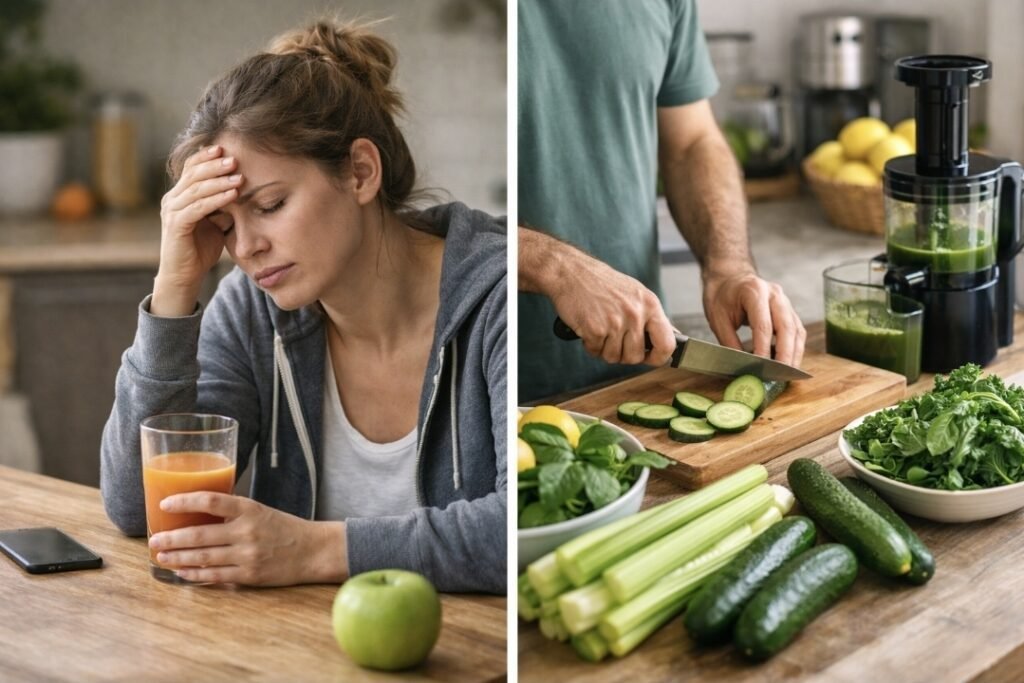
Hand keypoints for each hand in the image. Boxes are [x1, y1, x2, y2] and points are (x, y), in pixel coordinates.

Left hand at [148, 492, 345, 585]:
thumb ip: (232, 512)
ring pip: (203, 557)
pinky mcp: (249, 575)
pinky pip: (215, 575)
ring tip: (161, 557)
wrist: (312, 550)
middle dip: (172, 538)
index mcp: (249, 509)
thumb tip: (196, 513)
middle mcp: (246, 531)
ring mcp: (247, 555)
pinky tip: (182, 572)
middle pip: (199, 534)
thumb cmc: (283, 528)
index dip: (185, 501)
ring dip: (178, 558)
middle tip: (153, 540)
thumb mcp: (260, 510)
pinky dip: (195, 574)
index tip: (165, 503)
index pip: (210, 500)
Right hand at [154, 145, 242, 314]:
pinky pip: (198, 208)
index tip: (227, 148)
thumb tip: (243, 188)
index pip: (191, 168)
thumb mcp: (217, 221)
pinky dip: (216, 199)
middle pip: (193, 174)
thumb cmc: (202, 248)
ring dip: (219, 180)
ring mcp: (172, 211)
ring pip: (196, 189)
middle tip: (235, 158)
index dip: (207, 157)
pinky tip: (233, 194)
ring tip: (238, 175)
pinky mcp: (176, 225)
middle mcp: (172, 199)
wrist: (186, 276)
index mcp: (180, 195)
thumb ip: (225, 204)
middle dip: (215, 165)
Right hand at [549, 253, 674, 366]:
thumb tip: (672, 337)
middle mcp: (635, 314)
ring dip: (604, 350)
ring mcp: (615, 322)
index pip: (667, 344)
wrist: (572, 272)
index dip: (659, 358)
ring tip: (600, 330)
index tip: (650, 358)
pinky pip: (596, 352)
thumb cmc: (602, 283)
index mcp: (650, 304)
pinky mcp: (595, 329)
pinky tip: (588, 328)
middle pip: (635, 357)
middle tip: (614, 340)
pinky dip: (590, 345)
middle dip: (623, 354)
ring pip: (614, 357)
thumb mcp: (635, 293)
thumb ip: (651, 317)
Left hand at [702, 271, 805, 366]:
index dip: (764, 349)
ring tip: (788, 373)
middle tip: (781, 374)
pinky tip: (789, 361)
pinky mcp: (788, 309)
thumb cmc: (721, 296)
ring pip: (796, 329)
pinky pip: (796, 330)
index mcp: (754, 291)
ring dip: (794, 353)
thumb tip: (742, 367)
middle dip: (786, 353)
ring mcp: (784, 300)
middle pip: (786, 327)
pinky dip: (795, 347)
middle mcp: (774, 294)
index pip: (763, 325)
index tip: (762, 368)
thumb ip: (730, 342)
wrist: (728, 276)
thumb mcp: (717, 319)